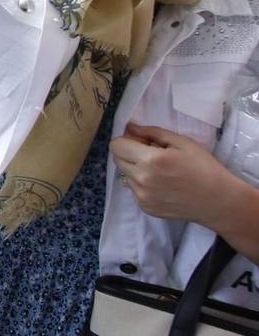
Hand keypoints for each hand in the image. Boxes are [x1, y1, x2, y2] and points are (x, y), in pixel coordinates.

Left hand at [112, 123, 251, 228]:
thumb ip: (152, 133)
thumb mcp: (182, 142)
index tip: (142, 142)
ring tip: (161, 173)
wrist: (218, 201)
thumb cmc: (204, 167)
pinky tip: (164, 186)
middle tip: (152, 155)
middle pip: (118, 159)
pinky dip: (143, 185)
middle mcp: (141, 179)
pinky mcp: (145, 207)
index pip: (116, 145)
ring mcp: (142, 196)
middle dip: (130, 154)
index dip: (128, 141)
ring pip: (126, 175)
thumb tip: (130, 127)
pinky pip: (134, 190)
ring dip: (137, 170)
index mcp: (150, 160)